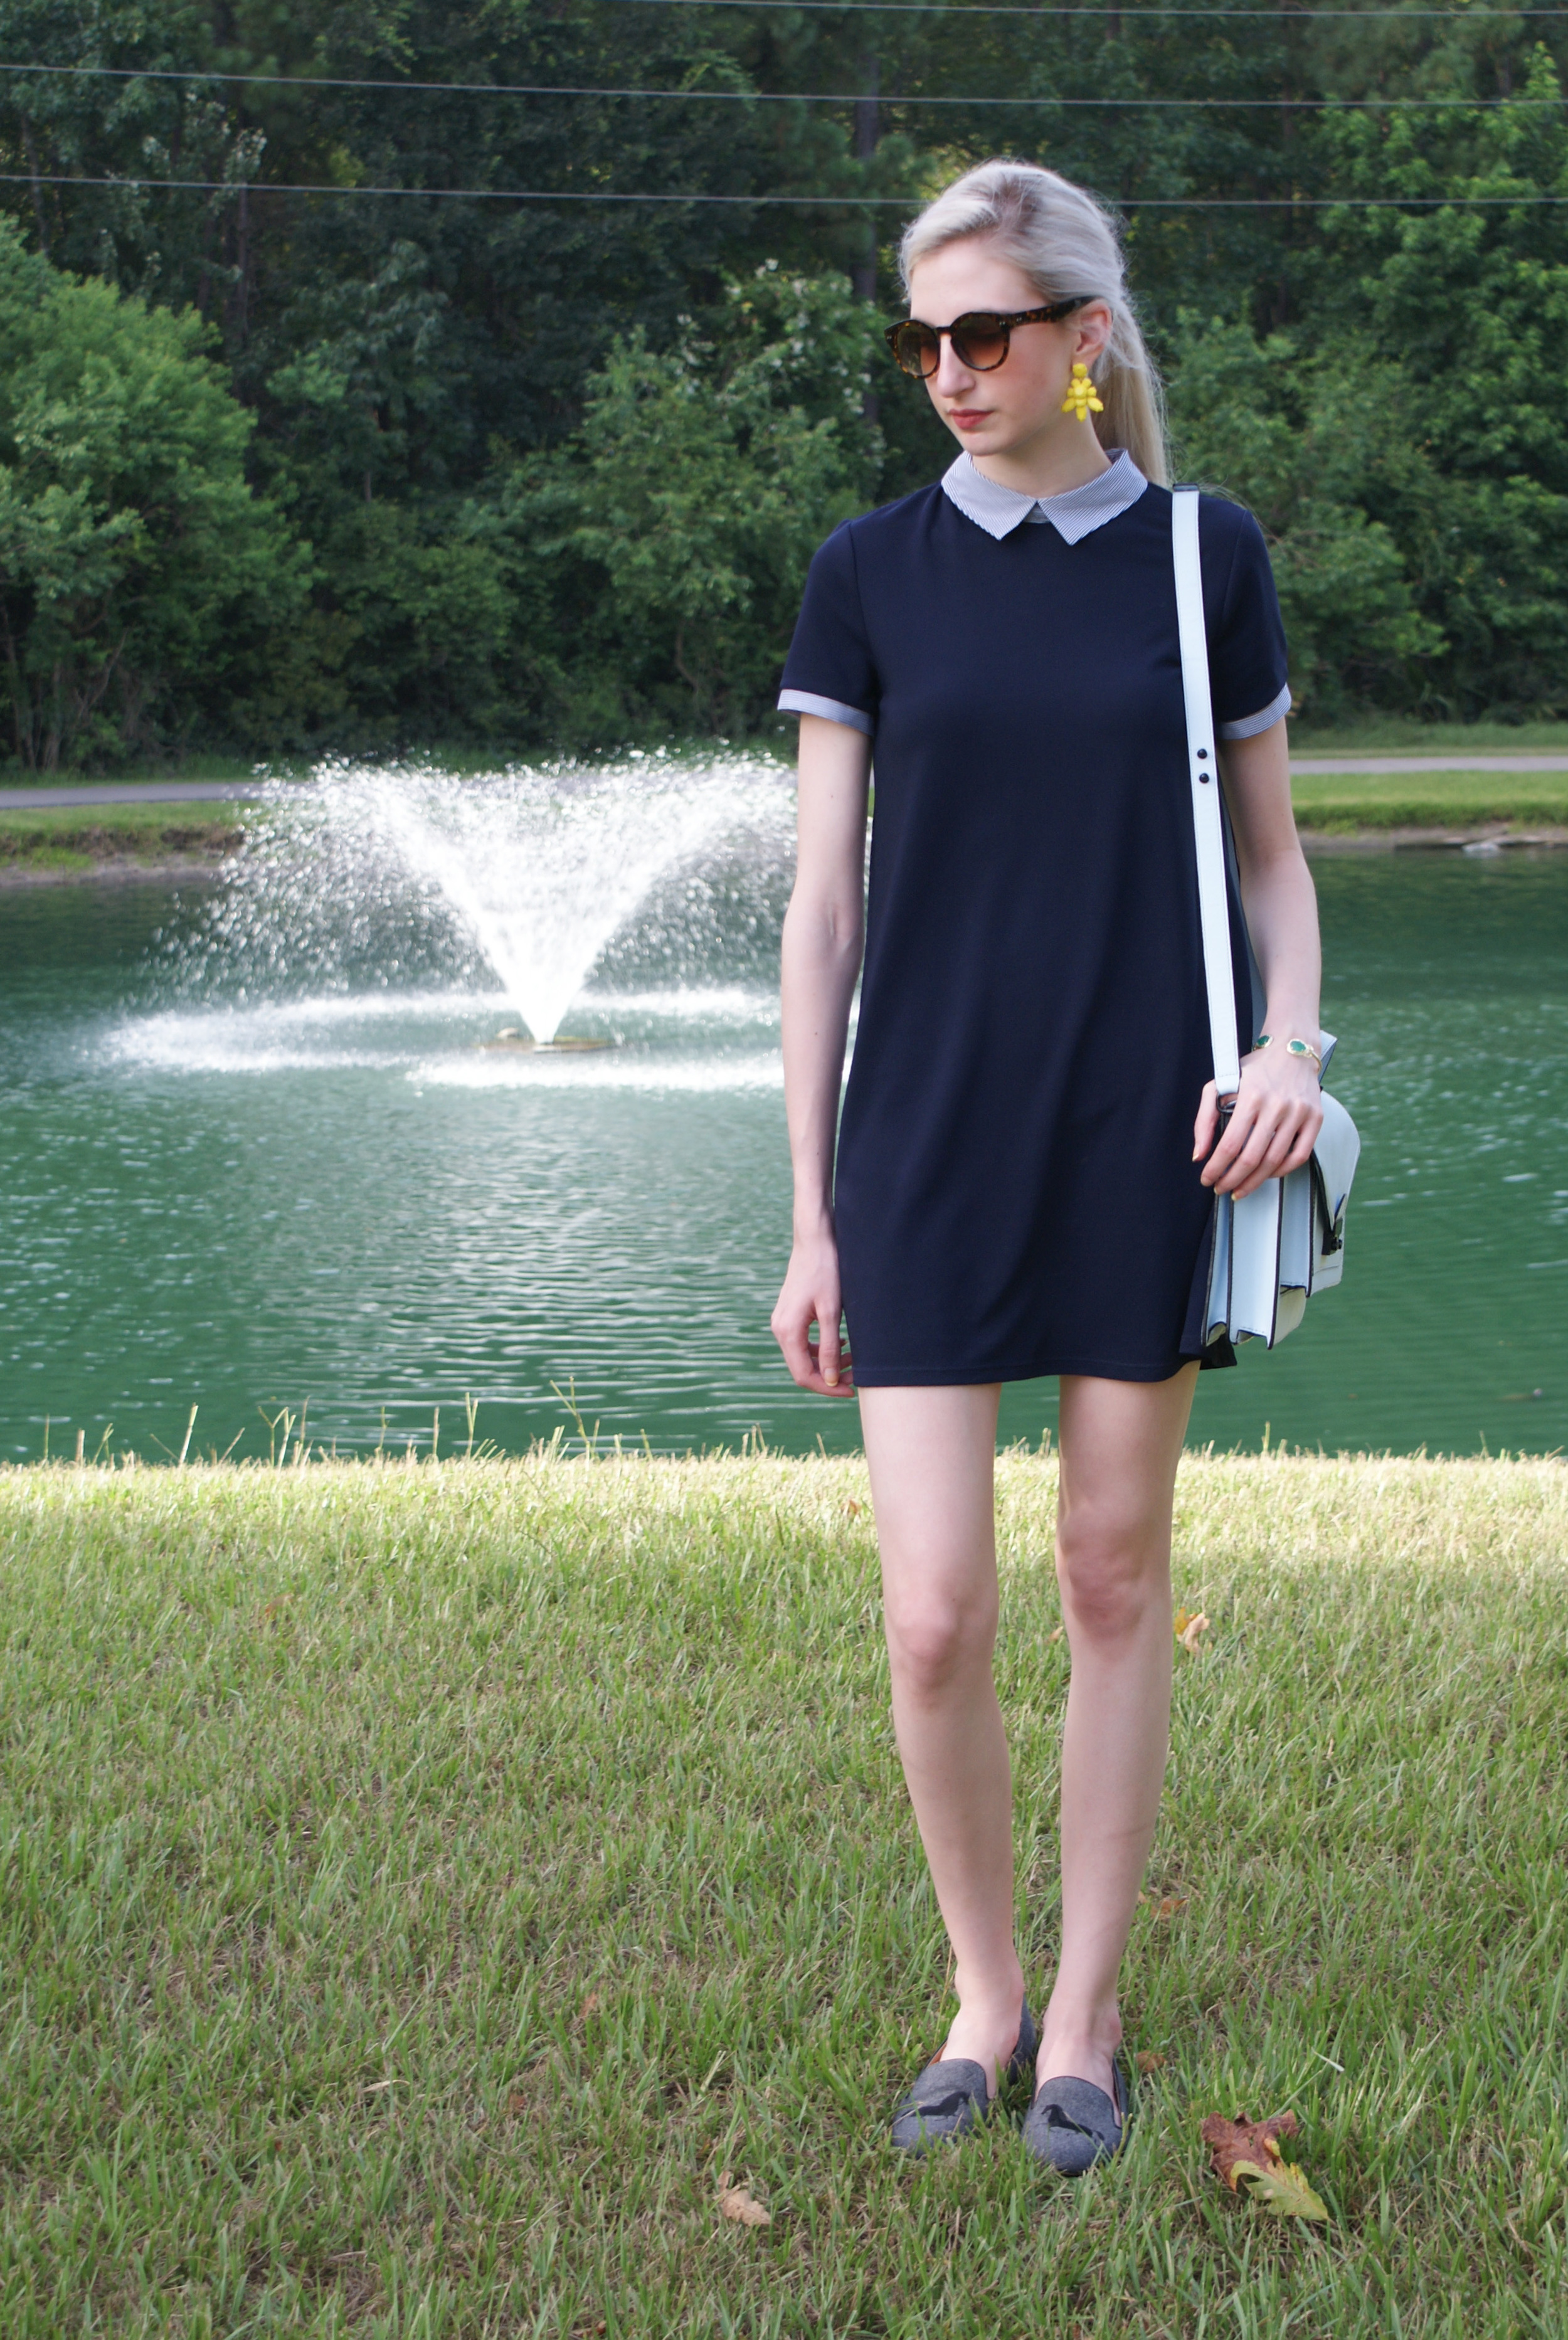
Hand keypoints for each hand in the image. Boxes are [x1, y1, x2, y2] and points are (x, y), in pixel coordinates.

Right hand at [771, 1233, 854, 1394]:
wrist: (815, 1241)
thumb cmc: (825, 1271)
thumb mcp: (831, 1311)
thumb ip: (829, 1347)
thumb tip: (830, 1379)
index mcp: (787, 1331)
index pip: (804, 1375)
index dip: (827, 1388)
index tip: (851, 1390)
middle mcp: (779, 1329)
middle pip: (802, 1368)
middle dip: (829, 1376)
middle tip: (857, 1376)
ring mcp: (783, 1322)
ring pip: (804, 1356)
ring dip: (827, 1362)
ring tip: (853, 1358)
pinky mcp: (790, 1316)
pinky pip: (803, 1342)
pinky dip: (821, 1348)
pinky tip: (841, 1342)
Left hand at [1193, 1046, 1323, 1200]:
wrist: (1291, 1051)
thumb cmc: (1254, 1070)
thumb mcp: (1220, 1085)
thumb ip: (1205, 1119)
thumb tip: (1199, 1154)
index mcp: (1251, 1096)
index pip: (1230, 1144)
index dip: (1216, 1167)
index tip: (1207, 1178)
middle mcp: (1277, 1105)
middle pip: (1252, 1158)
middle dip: (1232, 1180)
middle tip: (1222, 1188)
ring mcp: (1299, 1113)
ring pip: (1274, 1161)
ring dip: (1254, 1182)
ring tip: (1240, 1188)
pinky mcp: (1315, 1118)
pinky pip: (1299, 1156)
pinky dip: (1281, 1171)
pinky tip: (1266, 1175)